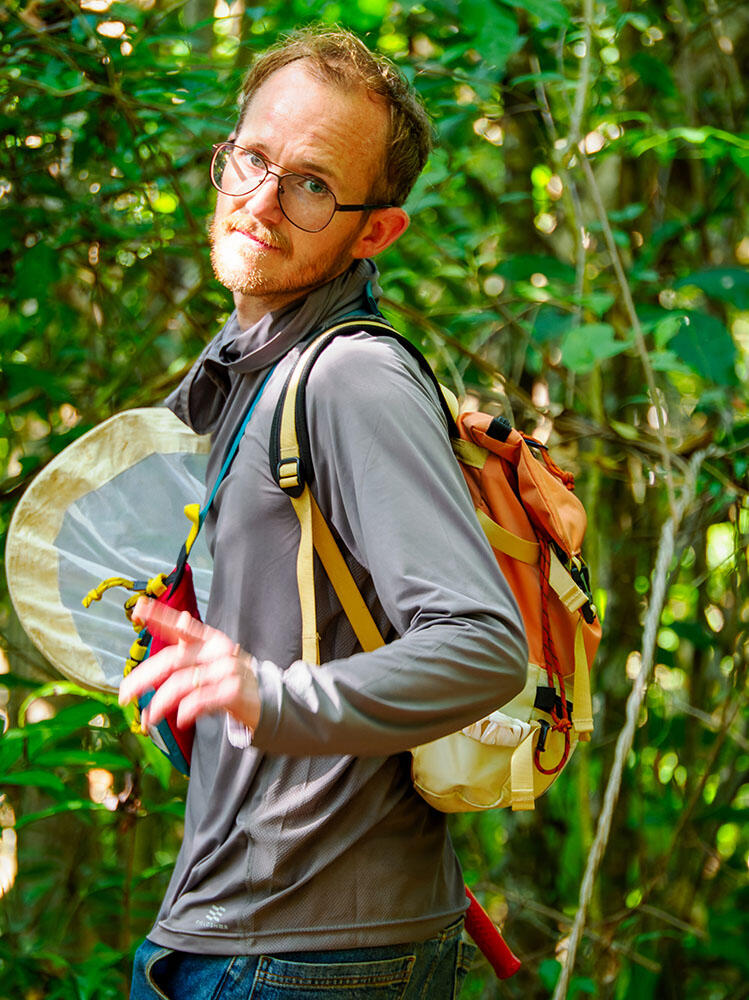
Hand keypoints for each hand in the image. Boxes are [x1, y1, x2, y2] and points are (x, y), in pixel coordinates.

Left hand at [118, 597, 260, 732]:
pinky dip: (185, 711)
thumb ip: (190, 652)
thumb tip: (170, 634)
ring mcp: (226, 669)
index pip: (181, 626)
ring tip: (149, 718)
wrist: (267, 701)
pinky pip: (200, 700)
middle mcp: (217, 651)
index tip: (138, 609)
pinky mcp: (233, 691)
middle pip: (172, 660)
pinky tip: (180, 720)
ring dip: (160, 703)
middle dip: (143, 678)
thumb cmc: (232, 681)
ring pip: (181, 683)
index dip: (160, 616)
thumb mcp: (213, 661)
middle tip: (125, 694)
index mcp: (210, 640)